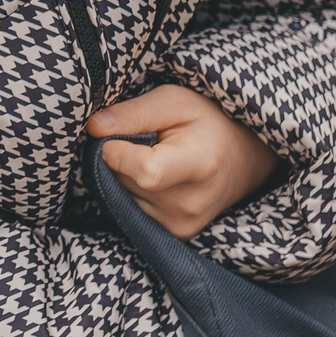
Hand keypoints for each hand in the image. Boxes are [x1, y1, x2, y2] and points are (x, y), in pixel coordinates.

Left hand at [89, 85, 278, 239]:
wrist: (242, 159)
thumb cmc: (208, 123)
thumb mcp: (175, 101)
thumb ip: (134, 112)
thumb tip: (93, 128)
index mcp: (200, 165)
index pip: (145, 171)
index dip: (118, 152)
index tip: (114, 136)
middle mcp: (190, 204)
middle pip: (124, 183)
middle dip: (117, 159)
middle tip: (141, 142)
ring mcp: (181, 225)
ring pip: (120, 198)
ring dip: (122, 177)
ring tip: (151, 158)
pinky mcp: (172, 235)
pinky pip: (128, 211)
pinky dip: (130, 192)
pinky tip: (151, 178)